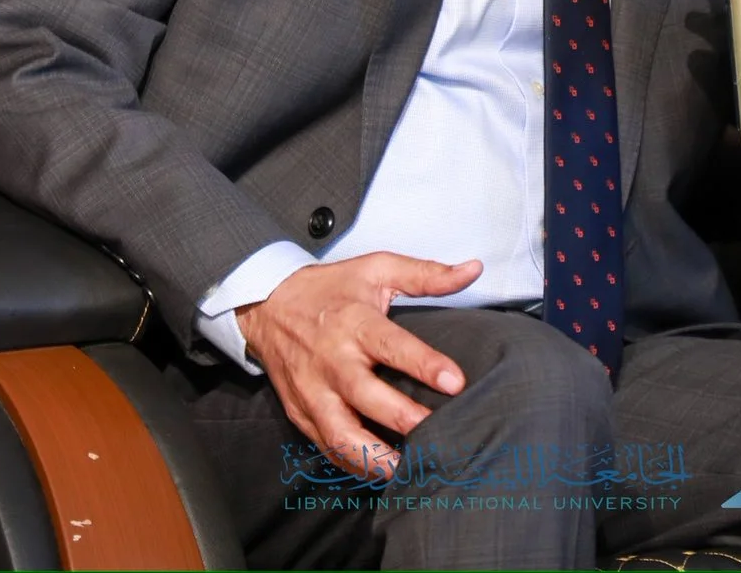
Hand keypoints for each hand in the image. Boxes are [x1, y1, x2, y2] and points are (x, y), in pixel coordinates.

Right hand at [235, 252, 481, 478]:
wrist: (267, 304)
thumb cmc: (331, 287)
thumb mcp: (378, 268)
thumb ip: (427, 274)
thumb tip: (473, 270)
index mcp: (354, 322)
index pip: (392, 346)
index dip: (424, 365)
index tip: (455, 383)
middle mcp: (331, 360)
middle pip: (366, 396)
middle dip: (402, 418)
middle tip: (437, 434)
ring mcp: (312, 391)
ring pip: (340, 433)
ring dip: (374, 457)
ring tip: (408, 471)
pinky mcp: (300, 412)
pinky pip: (325, 446)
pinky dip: (352, 464)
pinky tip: (379, 472)